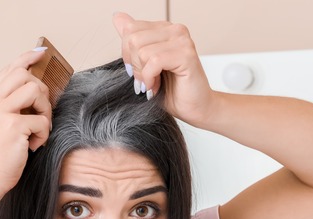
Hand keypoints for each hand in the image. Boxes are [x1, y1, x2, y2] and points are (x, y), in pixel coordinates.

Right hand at [0, 49, 51, 193]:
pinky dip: (43, 134)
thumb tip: (34, 94)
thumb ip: (7, 107)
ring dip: (45, 109)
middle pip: (23, 74)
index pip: (9, 69)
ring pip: (35, 90)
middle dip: (41, 90)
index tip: (41, 53)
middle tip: (41, 111)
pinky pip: (41, 120)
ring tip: (39, 128)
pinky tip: (33, 145)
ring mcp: (0, 112)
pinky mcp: (12, 126)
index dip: (27, 57)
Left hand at [113, 12, 216, 126]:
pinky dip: (150, 78)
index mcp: (163, 29)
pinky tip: (155, 86)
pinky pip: (154, 61)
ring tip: (153, 84)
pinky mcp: (186, 54)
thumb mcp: (143, 64)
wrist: (194, 108)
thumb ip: (132, 40)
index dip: (127, 55)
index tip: (138, 71)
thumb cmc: (171, 90)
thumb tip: (117, 17)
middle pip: (133, 38)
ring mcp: (182, 40)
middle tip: (145, 80)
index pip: (129, 28)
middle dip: (134, 65)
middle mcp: (174, 30)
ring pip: (142, 50)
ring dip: (143, 74)